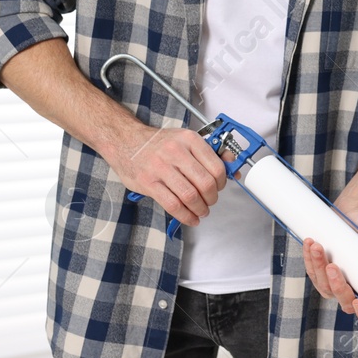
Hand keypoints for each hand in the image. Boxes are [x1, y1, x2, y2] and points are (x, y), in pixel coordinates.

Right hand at [106, 121, 225, 226]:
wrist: (124, 140)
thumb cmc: (157, 142)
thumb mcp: (184, 139)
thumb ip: (209, 152)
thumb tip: (233, 166)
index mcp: (189, 139)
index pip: (216, 167)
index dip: (222, 182)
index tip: (219, 187)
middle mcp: (176, 152)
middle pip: (205, 183)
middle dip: (212, 198)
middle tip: (210, 201)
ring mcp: (160, 168)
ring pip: (190, 196)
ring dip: (200, 209)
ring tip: (201, 211)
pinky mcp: (148, 183)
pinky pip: (173, 205)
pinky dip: (186, 216)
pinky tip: (190, 218)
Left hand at [302, 209, 357, 327]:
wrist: (357, 214)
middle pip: (346, 303)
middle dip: (337, 286)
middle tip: (333, 267)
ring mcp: (339, 284)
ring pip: (327, 289)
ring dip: (319, 269)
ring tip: (319, 247)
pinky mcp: (324, 274)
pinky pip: (314, 275)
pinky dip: (310, 261)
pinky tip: (311, 245)